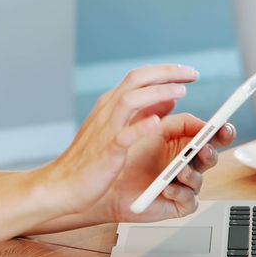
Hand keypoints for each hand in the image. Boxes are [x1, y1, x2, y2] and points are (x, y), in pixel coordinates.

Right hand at [41, 65, 202, 217]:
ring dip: (157, 93)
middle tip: (192, 74)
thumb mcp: (117, 130)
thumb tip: (169, 100)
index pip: (139, 77)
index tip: (188, 73)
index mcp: (110, 105)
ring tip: (181, 92)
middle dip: (167, 74)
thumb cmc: (91, 159)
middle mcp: (107, 111)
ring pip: (130, 100)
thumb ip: (141, 114)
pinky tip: (158, 124)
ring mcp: (105, 129)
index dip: (165, 71)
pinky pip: (123, 135)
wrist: (63, 184)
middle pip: (136, 79)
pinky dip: (141, 127)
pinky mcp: (106, 151)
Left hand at [96, 113, 235, 222]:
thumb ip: (166, 118)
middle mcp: (185, 162)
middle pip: (209, 155)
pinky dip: (179, 192)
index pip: (207, 134)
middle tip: (204, 148)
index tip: (223, 125)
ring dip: (192, 173)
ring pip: (199, 178)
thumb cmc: (125, 157)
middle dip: (212, 151)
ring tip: (181, 171)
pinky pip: (187, 199)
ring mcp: (183, 183)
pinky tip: (167, 188)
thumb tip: (175, 98)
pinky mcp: (177, 203)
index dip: (218, 130)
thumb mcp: (146, 133)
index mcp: (182, 142)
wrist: (106, 184)